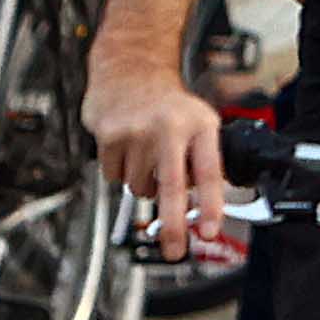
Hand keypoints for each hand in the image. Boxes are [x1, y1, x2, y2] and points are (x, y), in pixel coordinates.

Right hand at [92, 52, 232, 265]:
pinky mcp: (109, 136)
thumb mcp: (200, 123)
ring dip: (144, 184)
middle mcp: (170, 129)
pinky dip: (121, 172)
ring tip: (148, 156)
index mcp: (200, 126)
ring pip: (140, 187)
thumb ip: (205, 160)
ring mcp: (137, 132)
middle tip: (175, 251)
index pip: (209, 172)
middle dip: (173, 226)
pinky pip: (115, 177)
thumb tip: (206, 207)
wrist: (130, 68)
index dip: (210, 205)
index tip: (209, 231)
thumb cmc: (169, 104)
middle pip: (172, 188)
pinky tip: (127, 149)